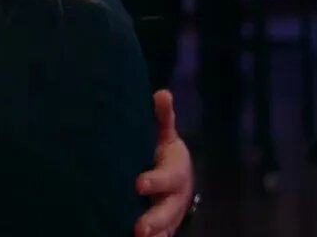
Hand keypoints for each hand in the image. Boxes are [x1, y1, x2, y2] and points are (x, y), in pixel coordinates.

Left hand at [134, 90, 194, 236]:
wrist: (178, 177)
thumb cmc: (164, 151)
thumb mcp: (165, 134)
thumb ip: (162, 117)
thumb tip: (162, 93)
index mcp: (176, 171)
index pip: (167, 177)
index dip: (154, 181)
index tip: (138, 184)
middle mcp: (176, 196)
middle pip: (168, 210)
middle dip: (154, 220)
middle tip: (139, 229)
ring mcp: (171, 214)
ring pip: (165, 229)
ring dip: (153, 235)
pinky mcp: (163, 226)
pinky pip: (160, 236)